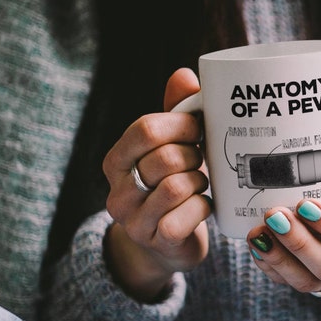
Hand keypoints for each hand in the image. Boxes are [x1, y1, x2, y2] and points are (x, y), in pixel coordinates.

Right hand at [103, 68, 210, 300]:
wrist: (167, 246)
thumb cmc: (172, 188)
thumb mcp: (170, 149)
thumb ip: (175, 114)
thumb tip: (185, 75)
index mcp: (116, 161)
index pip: (144, 130)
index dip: (180, 124)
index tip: (198, 128)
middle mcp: (118, 191)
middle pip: (165, 157)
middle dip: (193, 156)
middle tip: (200, 160)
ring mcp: (133, 220)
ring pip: (176, 186)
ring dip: (199, 182)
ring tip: (201, 184)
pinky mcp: (155, 241)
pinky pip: (184, 217)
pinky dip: (202, 208)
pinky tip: (203, 207)